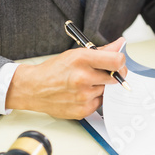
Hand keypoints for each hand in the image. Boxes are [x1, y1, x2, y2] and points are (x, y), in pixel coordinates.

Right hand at [6, 37, 126, 118]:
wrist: (34, 89)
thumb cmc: (54, 70)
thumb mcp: (76, 54)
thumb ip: (102, 51)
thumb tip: (120, 44)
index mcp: (82, 59)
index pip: (117, 61)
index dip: (121, 62)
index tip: (118, 63)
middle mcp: (83, 78)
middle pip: (115, 77)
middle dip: (111, 75)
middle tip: (98, 74)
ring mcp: (83, 96)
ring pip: (107, 91)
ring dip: (100, 87)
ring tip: (84, 84)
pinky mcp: (83, 110)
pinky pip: (100, 103)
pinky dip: (94, 98)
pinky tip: (81, 94)